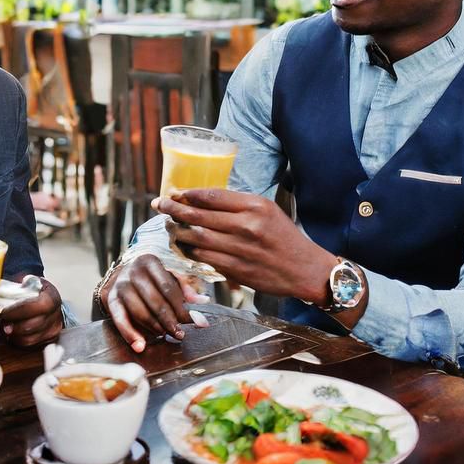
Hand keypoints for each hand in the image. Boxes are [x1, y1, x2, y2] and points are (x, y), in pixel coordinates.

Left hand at [0, 278, 63, 347]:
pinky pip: (30, 344)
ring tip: (6, 326)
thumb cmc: (39, 292)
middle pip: (29, 326)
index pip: (33, 307)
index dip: (16, 311)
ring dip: (14, 334)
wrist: (52, 302)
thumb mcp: (31, 282)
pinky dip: (19, 339)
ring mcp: (54, 329)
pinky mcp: (50, 340)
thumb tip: (2, 291)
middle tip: (1, 320)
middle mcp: (55, 315)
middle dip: (12, 324)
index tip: (2, 312)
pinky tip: (14, 332)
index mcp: (51, 298)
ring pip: (28, 338)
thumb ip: (19, 286)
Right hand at [99, 254, 208, 352]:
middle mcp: (133, 271)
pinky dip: (129, 334)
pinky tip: (140, 346)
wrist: (124, 271)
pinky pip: (119, 319)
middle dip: (169, 320)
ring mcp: (120, 285)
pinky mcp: (111, 299)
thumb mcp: (169, 274)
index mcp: (150, 261)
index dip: (181, 307)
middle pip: (155, 301)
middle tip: (180, 334)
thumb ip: (185, 288)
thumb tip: (203, 301)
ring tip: (165, 335)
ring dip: (154, 327)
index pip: (168, 287)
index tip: (194, 321)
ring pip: (140, 311)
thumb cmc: (152, 275)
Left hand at [154, 190, 334, 303]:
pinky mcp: (238, 270)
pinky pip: (206, 258)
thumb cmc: (283, 236)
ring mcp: (241, 250)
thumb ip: (237, 204)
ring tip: (168, 226)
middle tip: (159, 205)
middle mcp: (247, 226)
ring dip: (178, 232)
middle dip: (174, 210)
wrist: (305, 269)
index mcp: (254, 206)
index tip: (174, 193)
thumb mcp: (266, 209)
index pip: (211, 196)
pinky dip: (190, 251)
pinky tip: (183, 246)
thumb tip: (202, 199)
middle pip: (199, 216)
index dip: (187, 194)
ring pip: (198, 238)